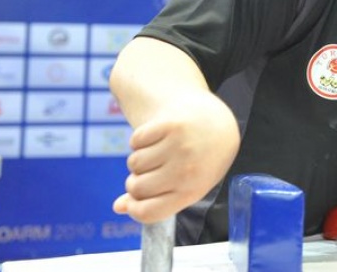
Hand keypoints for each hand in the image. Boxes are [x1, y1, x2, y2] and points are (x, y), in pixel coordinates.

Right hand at [112, 91, 239, 223]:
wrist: (218, 124)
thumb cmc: (200, 161)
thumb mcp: (187, 185)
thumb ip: (155, 200)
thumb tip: (118, 207)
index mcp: (192, 191)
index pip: (149, 212)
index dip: (134, 209)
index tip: (132, 201)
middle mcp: (186, 170)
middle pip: (136, 188)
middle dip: (137, 181)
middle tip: (153, 171)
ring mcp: (178, 146)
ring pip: (133, 163)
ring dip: (140, 159)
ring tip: (159, 153)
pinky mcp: (169, 125)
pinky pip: (135, 140)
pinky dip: (140, 140)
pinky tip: (160, 137)